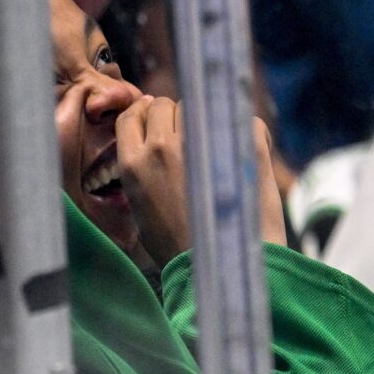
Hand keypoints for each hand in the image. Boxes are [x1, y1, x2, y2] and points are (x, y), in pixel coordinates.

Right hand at [116, 98, 288, 265]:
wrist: (221, 268)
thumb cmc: (177, 247)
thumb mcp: (140, 208)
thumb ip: (141, 169)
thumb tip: (152, 132)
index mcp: (133, 165)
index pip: (131, 116)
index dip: (144, 116)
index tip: (156, 122)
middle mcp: (162, 148)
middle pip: (164, 105)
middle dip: (173, 119)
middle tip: (188, 145)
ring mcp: (200, 144)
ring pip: (197, 108)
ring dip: (204, 123)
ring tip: (213, 154)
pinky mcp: (239, 144)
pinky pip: (239, 119)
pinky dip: (242, 132)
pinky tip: (239, 156)